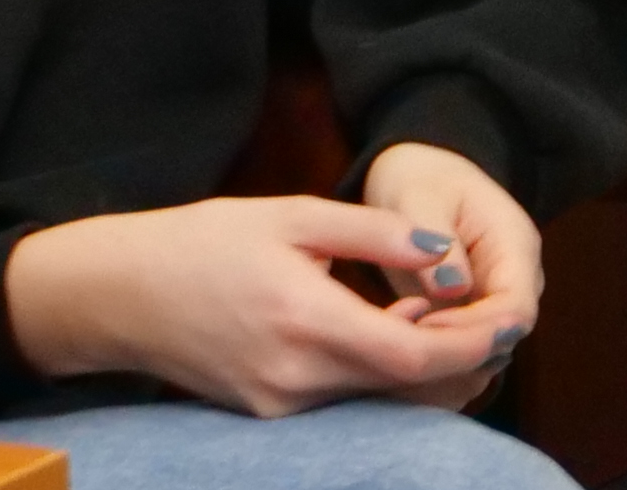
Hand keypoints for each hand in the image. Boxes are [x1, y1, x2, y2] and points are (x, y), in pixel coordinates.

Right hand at [3, 187, 514, 417]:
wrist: (118, 293)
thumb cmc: (203, 242)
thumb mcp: (294, 215)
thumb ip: (376, 235)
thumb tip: (447, 254)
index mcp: (304, 322)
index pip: (411, 359)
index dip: (470, 344)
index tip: (508, 319)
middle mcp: (293, 379)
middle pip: (404, 391)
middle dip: (460, 360)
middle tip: (494, 318)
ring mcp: (277, 405)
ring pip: (378, 402)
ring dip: (424, 370)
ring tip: (451, 320)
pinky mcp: (266, 411)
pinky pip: (345, 403)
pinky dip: (382, 377)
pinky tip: (397, 335)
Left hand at [354, 142, 544, 409]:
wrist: (421, 178)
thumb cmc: (419, 180)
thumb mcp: (421, 197)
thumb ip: (437, 239)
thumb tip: (452, 289)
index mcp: (515, 245)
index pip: (516, 308)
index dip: (475, 330)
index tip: (421, 329)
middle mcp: (515, 280)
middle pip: (502, 339)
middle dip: (455, 353)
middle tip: (396, 351)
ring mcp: (494, 301)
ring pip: (482, 354)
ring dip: (440, 364)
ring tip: (388, 358)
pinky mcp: (470, 317)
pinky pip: (460, 353)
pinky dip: (429, 363)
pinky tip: (390, 361)